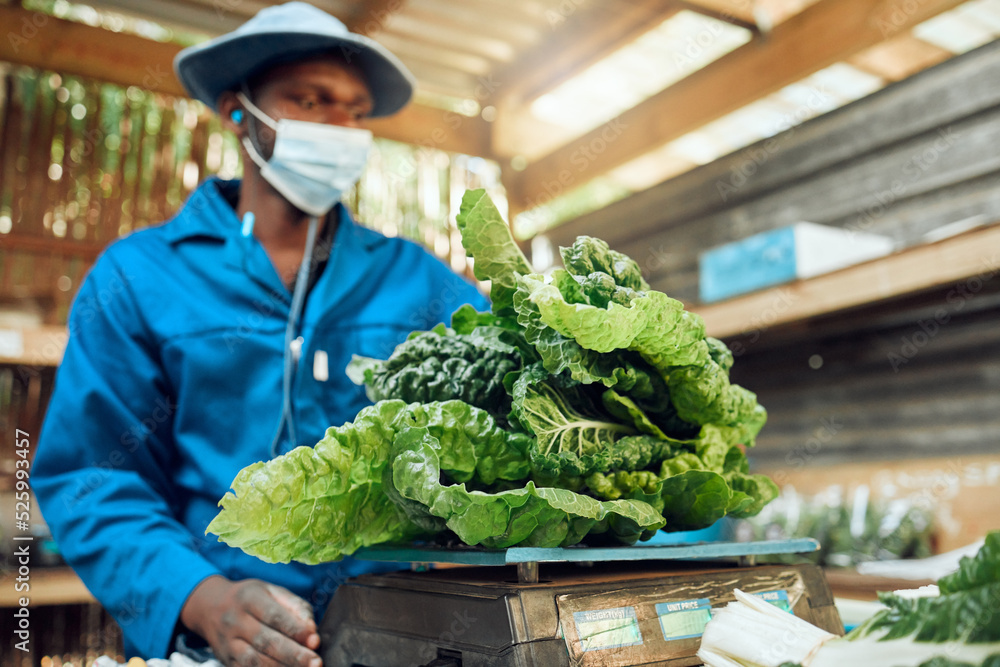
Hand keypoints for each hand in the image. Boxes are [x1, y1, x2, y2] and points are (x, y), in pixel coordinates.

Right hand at [181, 575, 321, 666]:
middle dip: (293, 655)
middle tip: (316, 662)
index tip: (315, 640)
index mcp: (249, 598)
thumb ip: (295, 606)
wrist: (210, 607)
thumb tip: (311, 629)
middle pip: (265, 641)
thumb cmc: (250, 598)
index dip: (295, 630)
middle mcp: (235, 621)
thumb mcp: (272, 591)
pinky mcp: (226, 660)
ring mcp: (227, 644)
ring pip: (254, 661)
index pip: (274, 616)